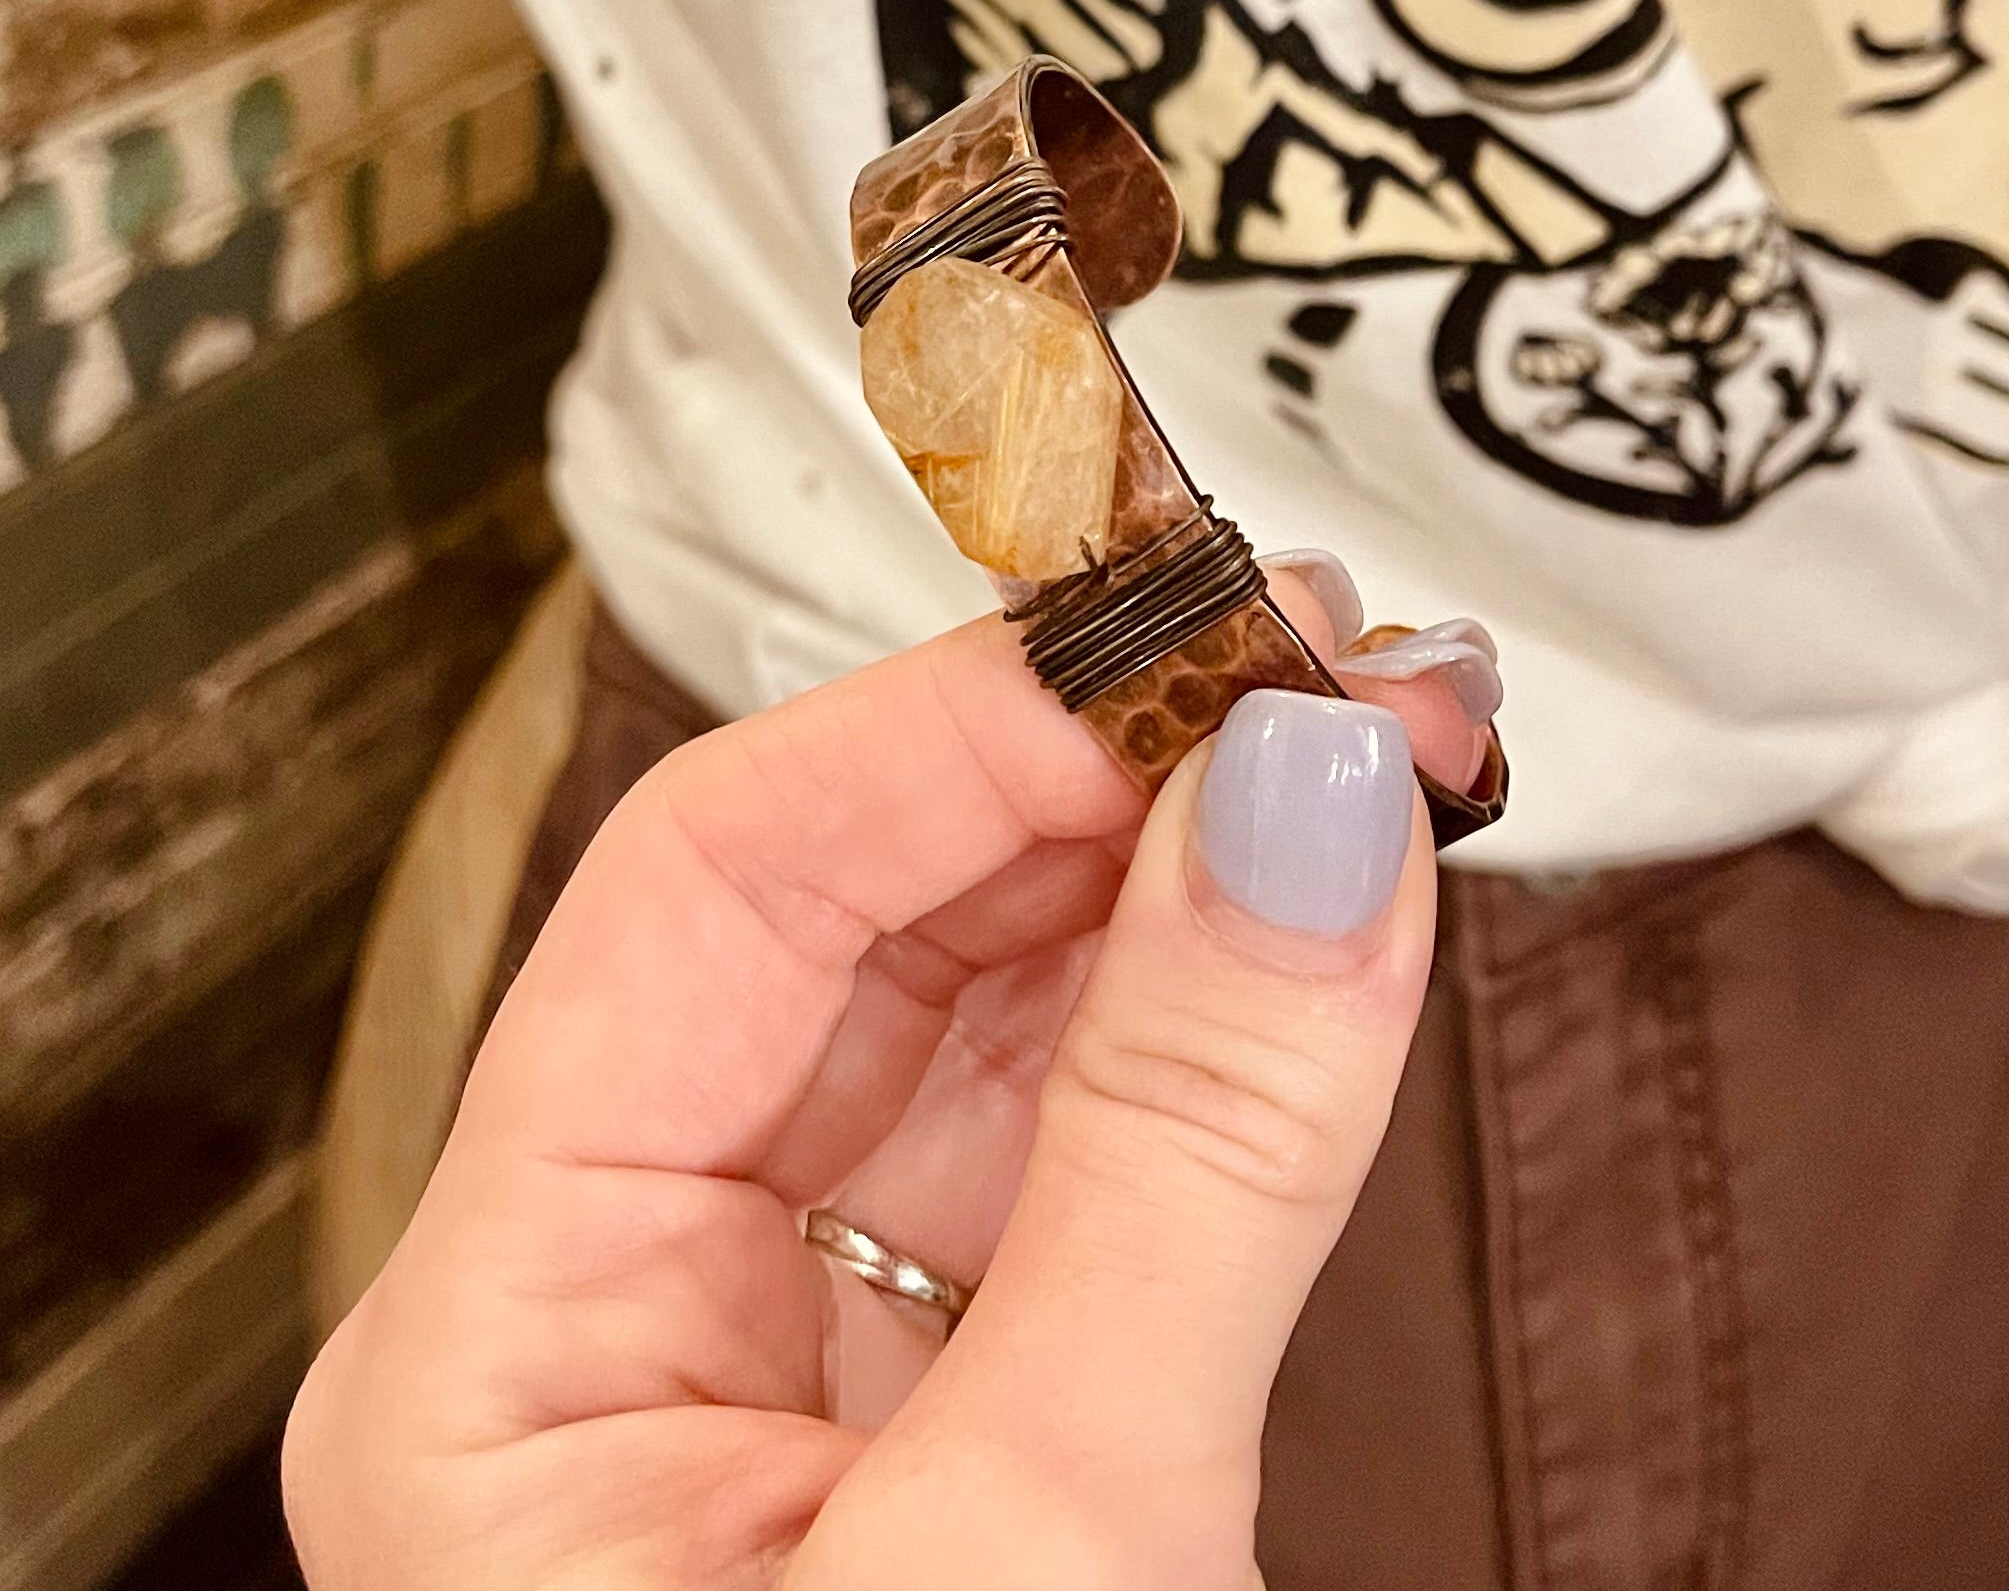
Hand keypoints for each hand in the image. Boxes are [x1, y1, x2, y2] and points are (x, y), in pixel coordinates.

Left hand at [281, 564, 1493, 1589]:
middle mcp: (630, 1316)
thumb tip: (1310, 803)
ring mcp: (807, 1359)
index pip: (725, 887)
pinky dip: (1211, 1020)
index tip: (1207, 637)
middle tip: (1335, 667)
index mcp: (509, 1346)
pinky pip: (1078, 1143)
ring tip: (1373, 752)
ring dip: (1181, 870)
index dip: (969, 720)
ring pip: (984, 1014)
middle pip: (858, 920)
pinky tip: (1315, 921)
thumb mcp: (1047, 1561)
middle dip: (1106, 768)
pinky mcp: (969, 1406)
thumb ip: (1192, 1165)